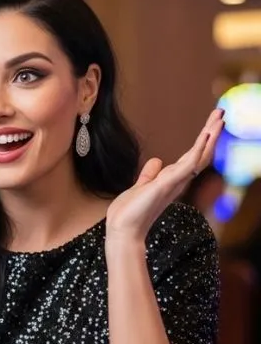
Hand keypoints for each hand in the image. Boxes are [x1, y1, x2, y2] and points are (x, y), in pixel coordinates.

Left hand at [105, 108, 224, 243]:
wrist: (123, 230)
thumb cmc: (130, 212)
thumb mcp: (140, 186)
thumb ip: (149, 174)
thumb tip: (157, 160)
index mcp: (171, 180)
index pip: (192, 157)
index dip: (202, 141)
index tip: (210, 124)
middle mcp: (177, 181)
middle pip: (201, 153)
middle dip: (211, 133)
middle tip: (221, 113)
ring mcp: (174, 182)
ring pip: (199, 155)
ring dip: (210, 136)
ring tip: (219, 118)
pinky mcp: (166, 184)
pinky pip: (188, 165)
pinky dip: (199, 150)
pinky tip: (206, 137)